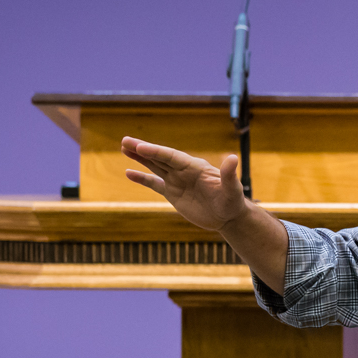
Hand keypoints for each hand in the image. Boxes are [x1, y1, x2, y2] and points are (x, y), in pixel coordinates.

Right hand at [122, 137, 251, 230]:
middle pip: (160, 157)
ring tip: (124, 147)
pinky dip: (142, 178)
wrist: (229, 217)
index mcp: (195, 167)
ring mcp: (177, 181)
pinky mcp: (173, 193)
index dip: (156, 151)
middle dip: (143, 149)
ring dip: (140, 158)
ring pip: (155, 166)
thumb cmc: (233, 202)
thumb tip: (233, 157)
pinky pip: (154, 183)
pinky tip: (128, 173)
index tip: (140, 147)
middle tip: (125, 140)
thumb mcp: (232, 189)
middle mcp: (183, 170)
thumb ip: (229, 175)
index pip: (172, 156)